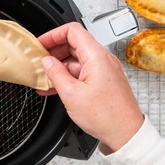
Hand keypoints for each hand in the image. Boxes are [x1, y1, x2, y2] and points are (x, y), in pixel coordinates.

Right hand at [37, 22, 143, 152]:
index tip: (40, 44)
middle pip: (73, 44)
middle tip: (38, 61)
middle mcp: (102, 59)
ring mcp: (104, 70)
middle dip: (53, 51)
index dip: (53, 34)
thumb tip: (46, 62)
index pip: (72, 31)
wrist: (126, 133)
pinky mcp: (104, 81)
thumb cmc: (106, 116)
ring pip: (76, 59)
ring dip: (59, 66)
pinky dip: (68, 76)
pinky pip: (82, 72)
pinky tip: (55, 87)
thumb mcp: (71, 94)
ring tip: (44, 78)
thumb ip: (56, 74)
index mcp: (96, 56)